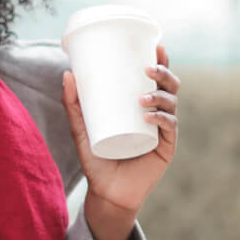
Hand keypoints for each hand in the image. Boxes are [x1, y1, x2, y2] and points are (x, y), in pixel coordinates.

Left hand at [61, 45, 179, 218]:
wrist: (107, 192)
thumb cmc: (97, 159)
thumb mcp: (82, 128)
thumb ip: (73, 104)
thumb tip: (67, 73)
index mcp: (143, 106)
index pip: (157, 79)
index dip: (162, 60)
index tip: (157, 46)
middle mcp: (157, 115)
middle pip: (170, 87)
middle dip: (164, 73)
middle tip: (147, 69)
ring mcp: (163, 132)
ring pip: (172, 105)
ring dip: (160, 96)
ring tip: (141, 97)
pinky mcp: (166, 149)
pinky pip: (169, 129)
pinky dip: (162, 120)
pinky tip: (150, 117)